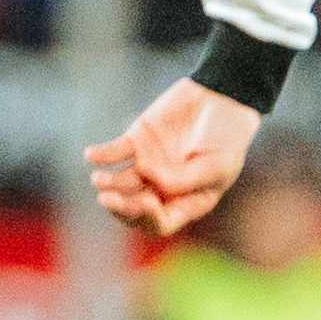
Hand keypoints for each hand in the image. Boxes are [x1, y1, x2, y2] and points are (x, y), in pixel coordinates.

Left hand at [86, 78, 257, 237]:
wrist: (222, 97)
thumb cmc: (228, 136)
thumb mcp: (217, 164)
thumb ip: (186, 179)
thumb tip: (149, 179)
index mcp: (187, 201)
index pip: (161, 223)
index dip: (149, 218)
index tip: (148, 201)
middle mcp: (165, 188)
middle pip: (135, 208)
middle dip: (120, 207)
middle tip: (108, 198)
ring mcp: (148, 166)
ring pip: (120, 184)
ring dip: (107, 184)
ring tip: (99, 178)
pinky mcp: (137, 142)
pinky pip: (113, 153)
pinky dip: (101, 155)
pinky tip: (92, 155)